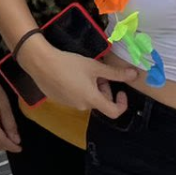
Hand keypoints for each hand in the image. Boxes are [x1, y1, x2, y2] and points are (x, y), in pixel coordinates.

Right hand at [18, 39, 136, 116]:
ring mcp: (69, 104)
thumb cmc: (70, 64)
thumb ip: (115, 73)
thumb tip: (134, 75)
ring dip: (91, 88)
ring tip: (83, 71)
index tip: (121, 91)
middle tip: (98, 72)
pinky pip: (75, 97)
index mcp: (92, 100)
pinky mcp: (59, 100)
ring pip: (87, 99)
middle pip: (100, 102)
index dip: (122, 103)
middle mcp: (82, 106)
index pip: (114, 112)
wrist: (41, 63)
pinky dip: (79, 89)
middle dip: (104, 88)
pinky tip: (70, 74)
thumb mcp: (95, 66)